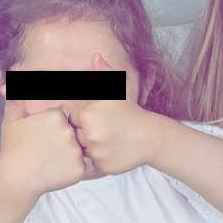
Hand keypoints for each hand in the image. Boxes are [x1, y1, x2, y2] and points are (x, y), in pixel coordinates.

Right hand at [0, 100, 86, 199]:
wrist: (15, 178)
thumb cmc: (13, 148)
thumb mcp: (12, 120)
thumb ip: (16, 99)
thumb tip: (10, 85)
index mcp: (56, 116)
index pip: (62, 119)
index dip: (51, 129)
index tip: (40, 138)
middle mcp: (69, 131)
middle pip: (71, 133)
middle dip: (60, 141)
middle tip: (44, 151)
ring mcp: (76, 150)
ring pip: (78, 149)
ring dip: (67, 154)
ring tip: (49, 161)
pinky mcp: (80, 168)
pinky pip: (82, 166)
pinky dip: (72, 169)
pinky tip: (56, 170)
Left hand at [62, 54, 163, 175]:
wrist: (152, 136)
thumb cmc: (132, 112)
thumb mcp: (119, 90)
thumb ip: (104, 73)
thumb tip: (95, 56)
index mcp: (86, 114)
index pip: (70, 119)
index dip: (82, 120)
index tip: (98, 119)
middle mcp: (89, 133)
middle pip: (74, 136)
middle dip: (85, 135)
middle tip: (104, 132)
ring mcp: (96, 151)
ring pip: (82, 152)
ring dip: (91, 148)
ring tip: (108, 142)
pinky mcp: (102, 166)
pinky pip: (91, 165)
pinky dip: (99, 161)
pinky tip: (112, 152)